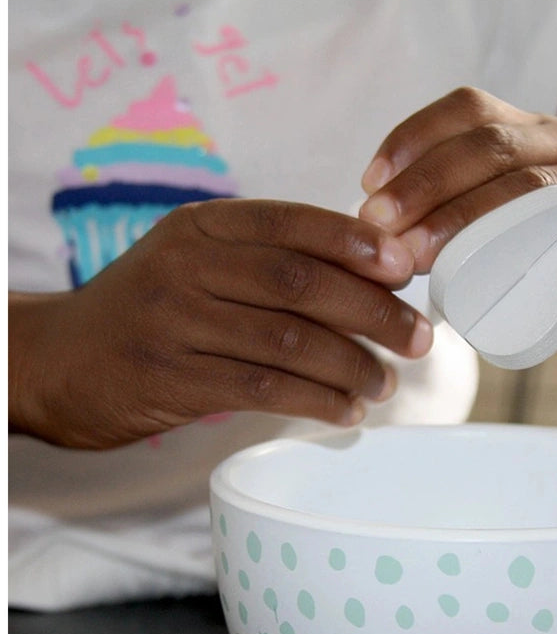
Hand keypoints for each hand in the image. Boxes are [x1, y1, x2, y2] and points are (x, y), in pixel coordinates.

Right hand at [9, 199, 432, 448]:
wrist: (59, 360)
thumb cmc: (153, 309)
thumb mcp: (199, 262)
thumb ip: (272, 260)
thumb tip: (377, 271)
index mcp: (203, 227)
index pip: (294, 222)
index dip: (357, 244)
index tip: (405, 268)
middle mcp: (188, 266)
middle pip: (303, 283)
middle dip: (374, 312)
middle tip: (419, 338)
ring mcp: (177, 322)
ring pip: (290, 342)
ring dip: (353, 366)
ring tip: (387, 383)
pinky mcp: (173, 379)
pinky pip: (264, 389)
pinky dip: (317, 401)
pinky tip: (347, 411)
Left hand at [357, 86, 556, 333]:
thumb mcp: (533, 215)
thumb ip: (477, 211)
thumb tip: (395, 235)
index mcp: (547, 133)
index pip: (471, 110)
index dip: (413, 140)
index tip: (369, 184)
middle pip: (491, 144)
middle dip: (423, 183)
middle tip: (378, 227)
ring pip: (526, 188)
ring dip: (459, 221)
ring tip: (414, 257)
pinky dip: (518, 258)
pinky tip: (476, 285)